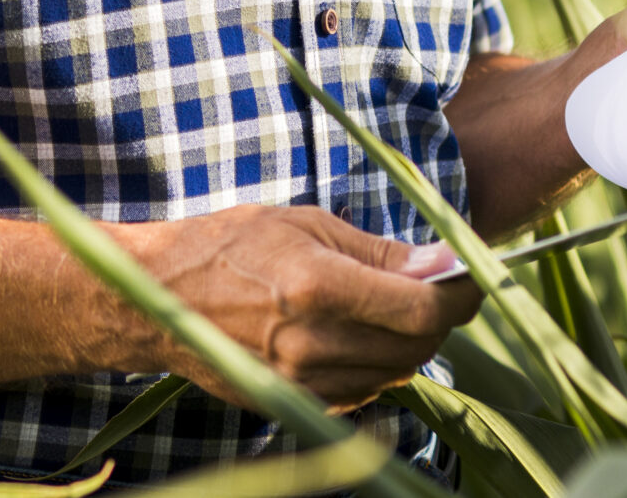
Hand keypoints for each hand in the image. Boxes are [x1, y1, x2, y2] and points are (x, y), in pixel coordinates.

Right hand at [112, 203, 481, 410]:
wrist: (158, 297)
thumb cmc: (229, 245)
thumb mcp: (305, 224)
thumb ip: (378, 251)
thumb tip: (443, 262)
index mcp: (316, 286)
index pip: (423, 308)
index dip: (460, 292)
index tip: (468, 273)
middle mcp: (313, 343)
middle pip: (418, 346)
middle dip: (439, 314)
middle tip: (431, 282)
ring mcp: (302, 381)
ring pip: (397, 373)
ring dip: (409, 341)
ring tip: (388, 304)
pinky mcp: (294, 403)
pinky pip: (365, 391)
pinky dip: (377, 364)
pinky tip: (356, 333)